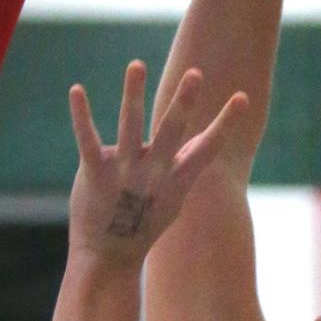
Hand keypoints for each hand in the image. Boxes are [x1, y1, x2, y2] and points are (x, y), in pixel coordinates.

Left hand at [67, 62, 246, 265]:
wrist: (108, 256)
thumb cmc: (143, 224)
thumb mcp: (172, 198)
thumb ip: (185, 167)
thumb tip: (200, 140)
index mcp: (176, 179)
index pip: (208, 148)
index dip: (226, 123)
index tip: (243, 96)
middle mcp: (152, 174)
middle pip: (171, 132)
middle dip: (183, 102)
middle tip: (194, 73)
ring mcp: (123, 173)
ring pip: (129, 127)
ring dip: (133, 94)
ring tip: (137, 64)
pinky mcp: (94, 174)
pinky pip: (87, 139)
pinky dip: (81, 114)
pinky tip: (77, 90)